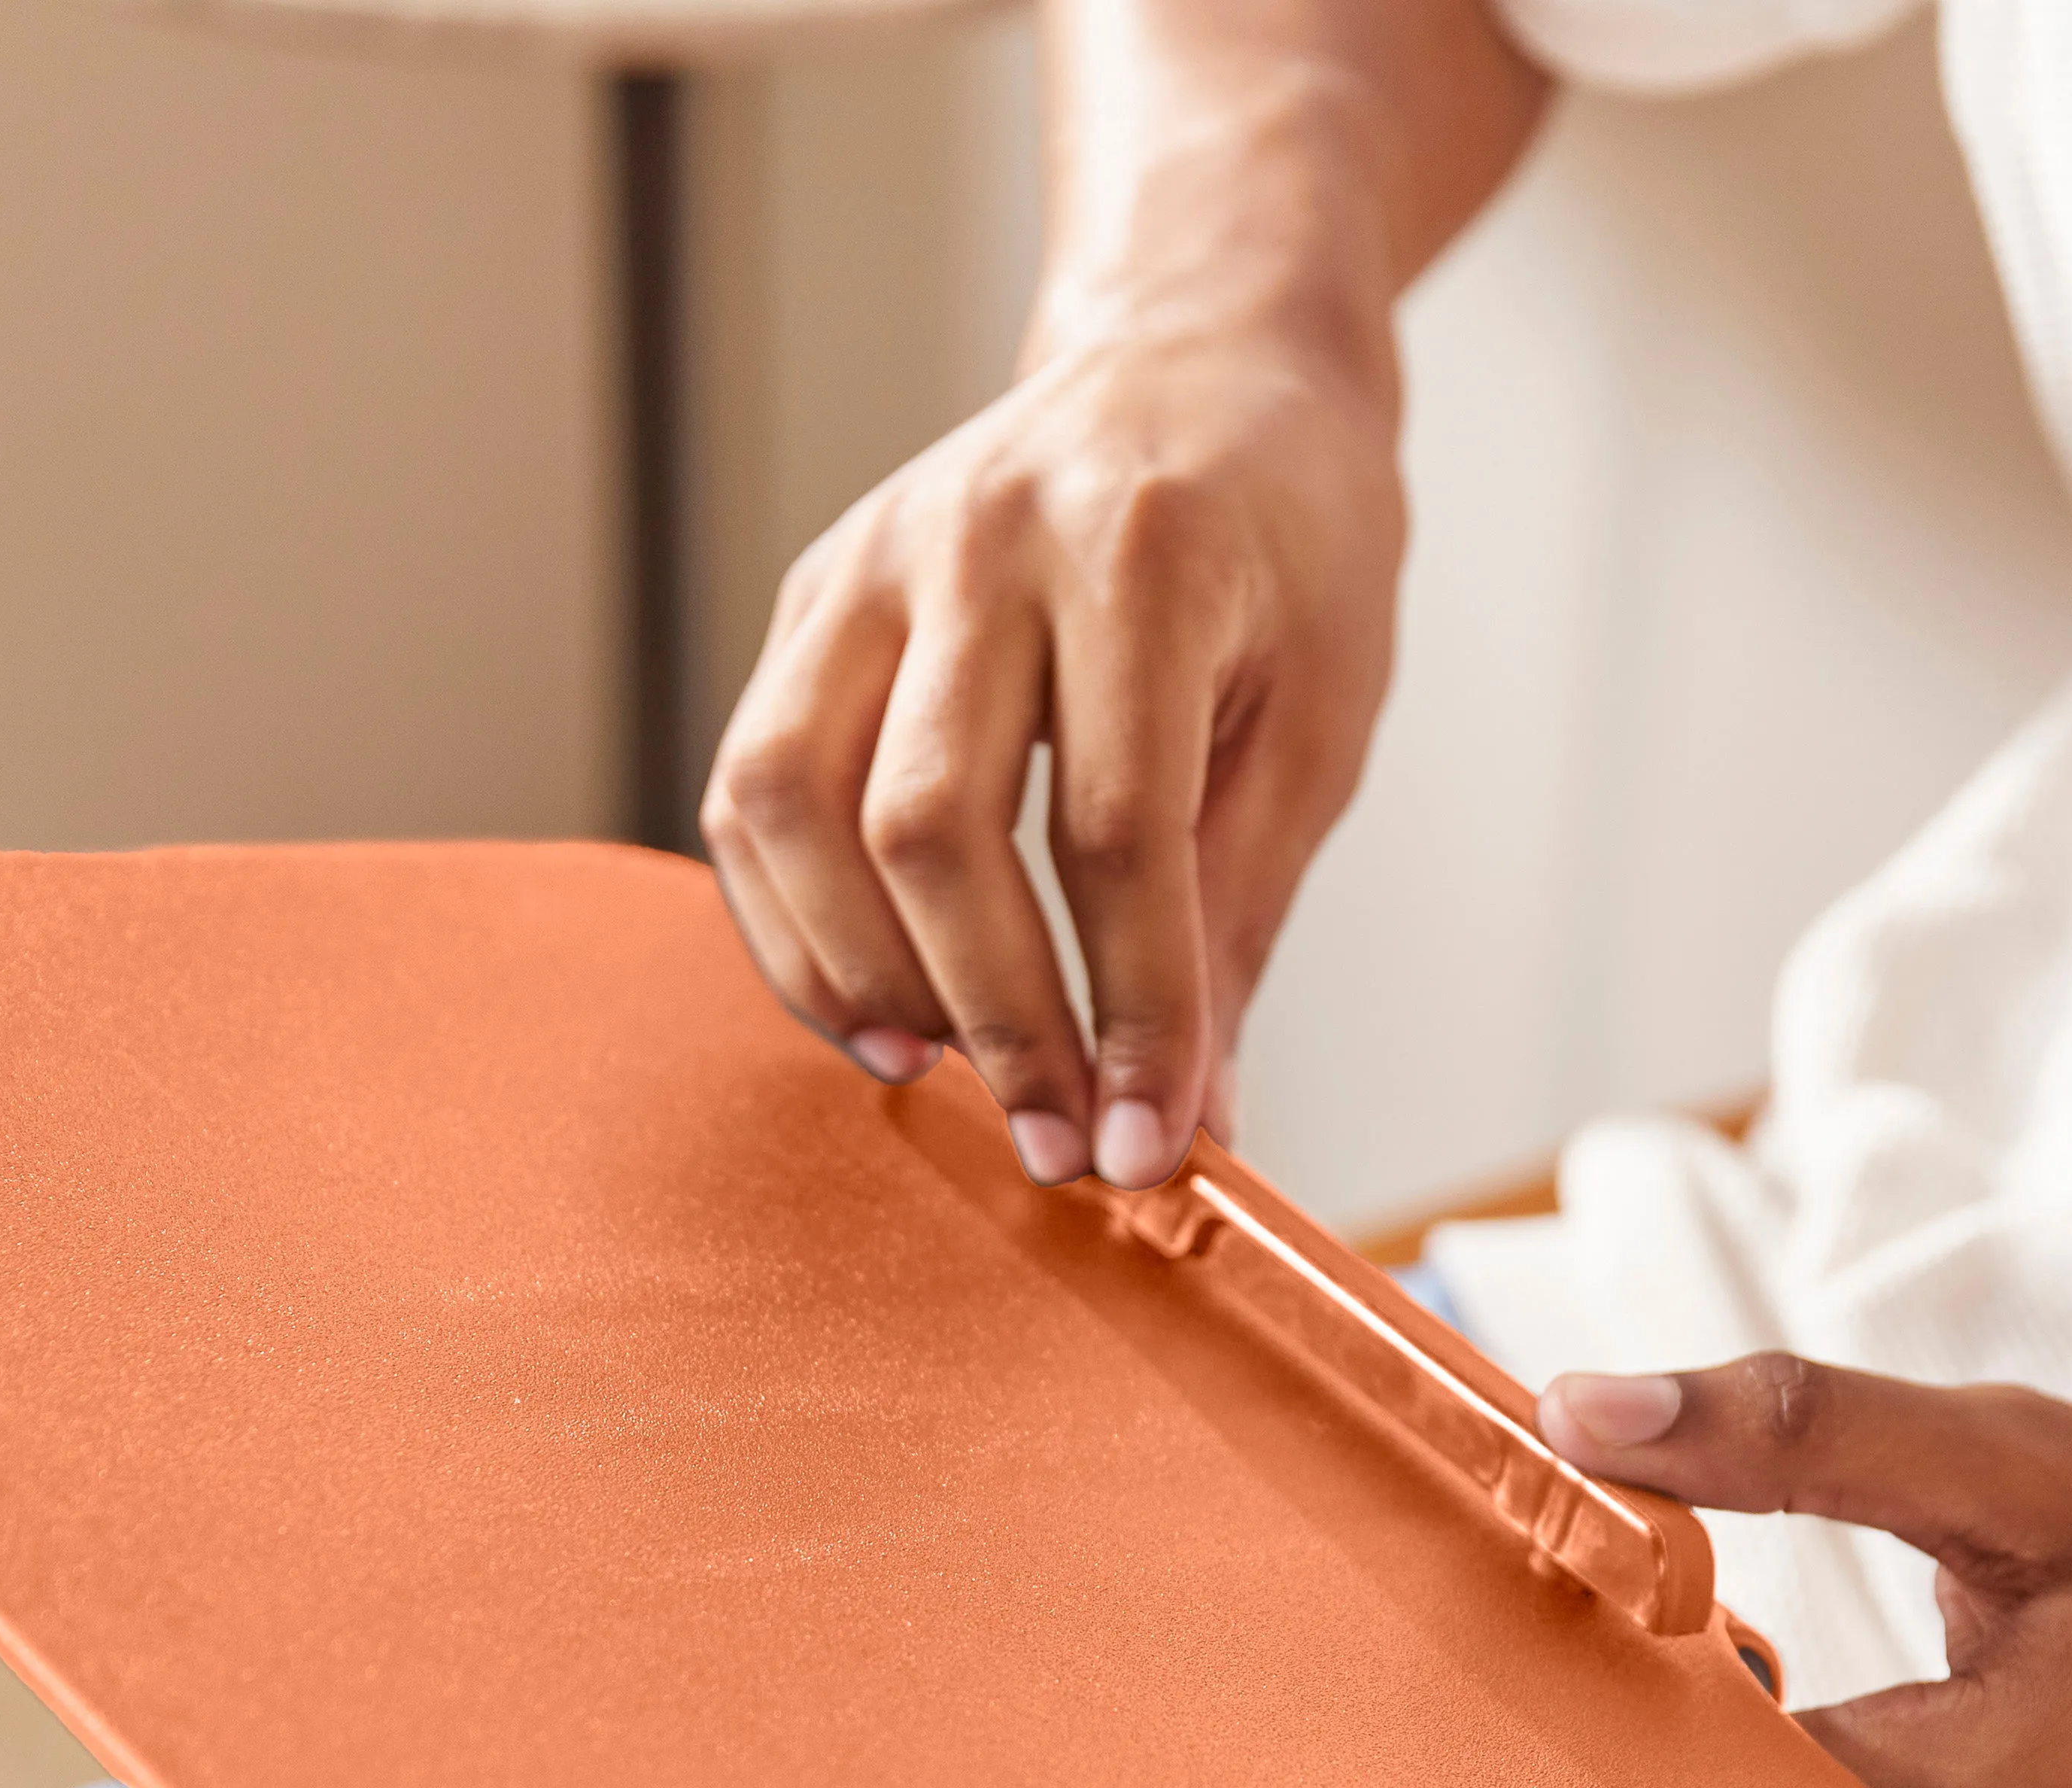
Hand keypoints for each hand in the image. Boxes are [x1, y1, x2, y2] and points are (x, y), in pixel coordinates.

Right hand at [704, 315, 1399, 1189]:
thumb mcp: (1320, 718)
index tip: (1146, 1145)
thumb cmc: (1288, 540)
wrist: (1203, 358)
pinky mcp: (813, 597)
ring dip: (862, 977)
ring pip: (793, 802)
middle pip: (932, 826)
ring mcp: (872, 561)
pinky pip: (750, 788)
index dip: (1129, 1014)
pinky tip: (875, 1010)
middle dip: (995, 1018)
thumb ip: (1236, 915)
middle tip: (1054, 1142)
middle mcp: (983, 541)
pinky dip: (794, 925)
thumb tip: (1187, 1114)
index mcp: (1144, 554)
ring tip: (946, 1077)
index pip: (1115, 834)